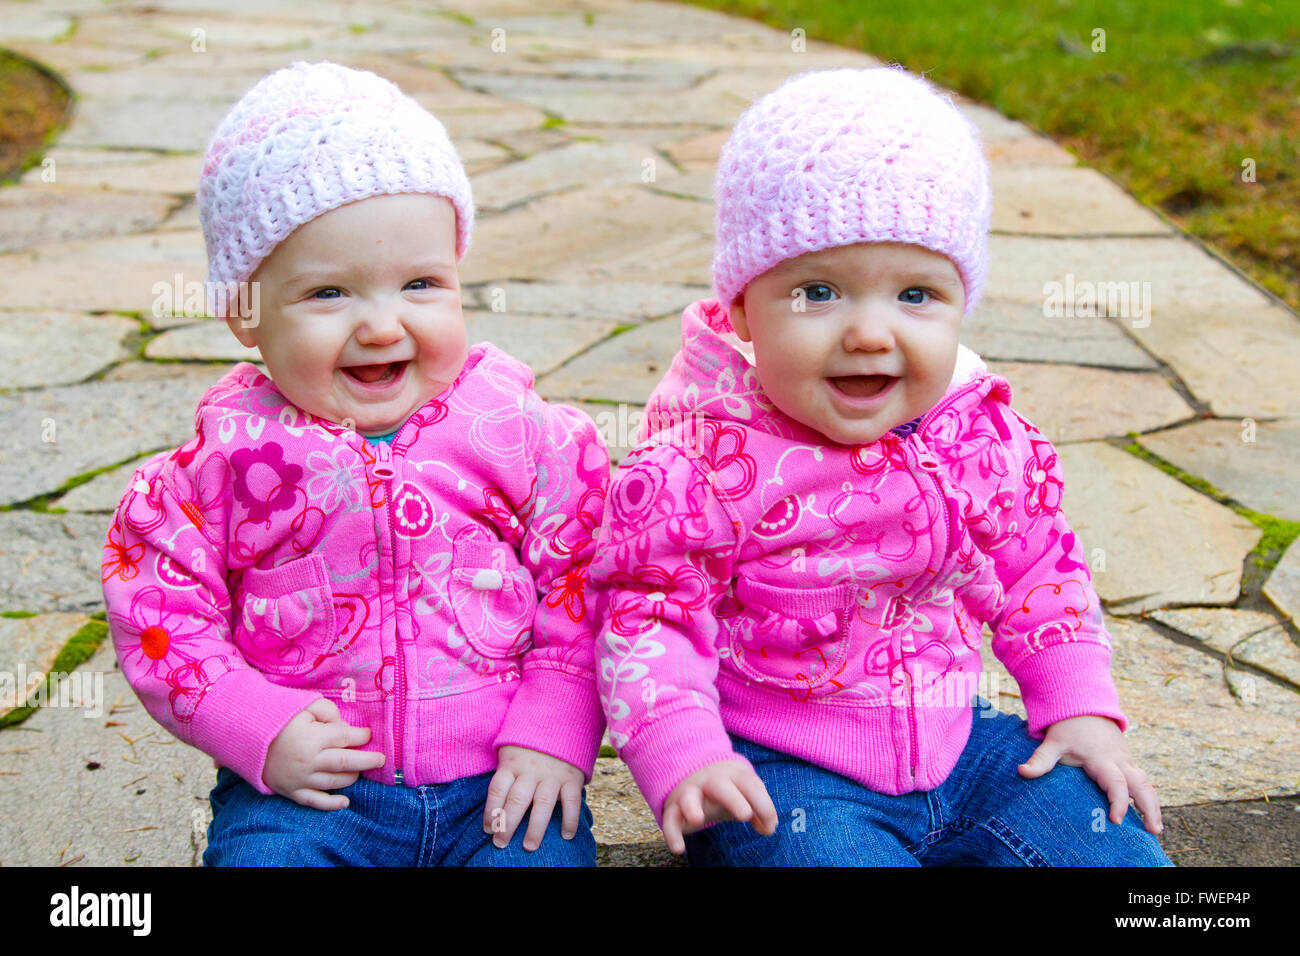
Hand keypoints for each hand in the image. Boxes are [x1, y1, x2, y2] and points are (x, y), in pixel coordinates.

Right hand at [262, 698, 384, 809]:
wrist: (247, 736)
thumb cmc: (280, 718)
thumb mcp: (306, 705)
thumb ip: (329, 712)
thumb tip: (346, 727)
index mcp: (313, 737)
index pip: (347, 738)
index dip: (362, 737)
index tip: (367, 735)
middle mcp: (309, 760)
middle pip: (347, 763)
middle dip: (367, 761)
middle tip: (381, 759)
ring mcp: (301, 778)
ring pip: (336, 782)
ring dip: (352, 777)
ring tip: (359, 771)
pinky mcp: (292, 791)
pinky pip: (315, 801)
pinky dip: (332, 804)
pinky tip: (345, 802)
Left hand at [483, 746, 584, 850]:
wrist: (562, 719)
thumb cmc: (530, 741)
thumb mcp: (511, 748)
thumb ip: (505, 771)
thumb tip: (494, 801)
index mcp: (512, 763)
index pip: (497, 790)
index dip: (490, 812)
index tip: (487, 829)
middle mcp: (530, 771)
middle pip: (516, 801)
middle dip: (507, 825)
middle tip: (500, 843)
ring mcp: (552, 775)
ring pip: (542, 805)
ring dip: (535, 828)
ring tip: (529, 846)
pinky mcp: (571, 777)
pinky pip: (571, 801)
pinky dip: (570, 819)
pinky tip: (566, 835)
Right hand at [661, 759, 777, 855]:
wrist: (693, 773)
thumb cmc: (728, 790)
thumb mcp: (745, 796)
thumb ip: (760, 811)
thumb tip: (769, 828)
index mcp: (732, 775)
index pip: (749, 784)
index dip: (762, 803)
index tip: (770, 825)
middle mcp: (709, 781)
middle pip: (720, 785)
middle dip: (733, 799)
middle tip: (745, 815)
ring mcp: (690, 793)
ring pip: (689, 797)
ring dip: (692, 807)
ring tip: (697, 820)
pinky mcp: (674, 809)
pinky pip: (670, 819)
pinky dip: (672, 833)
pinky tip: (678, 849)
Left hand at [1019, 714, 1161, 833]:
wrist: (1083, 706)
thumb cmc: (1067, 728)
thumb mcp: (1053, 743)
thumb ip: (1040, 760)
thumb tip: (1022, 772)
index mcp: (1101, 758)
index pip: (1115, 782)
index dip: (1118, 801)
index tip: (1117, 820)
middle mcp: (1119, 760)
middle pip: (1141, 784)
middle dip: (1149, 808)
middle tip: (1153, 831)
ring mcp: (1126, 760)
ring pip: (1146, 783)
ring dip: (1153, 805)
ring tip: (1155, 830)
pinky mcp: (1128, 762)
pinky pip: (1143, 780)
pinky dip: (1149, 797)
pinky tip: (1150, 816)